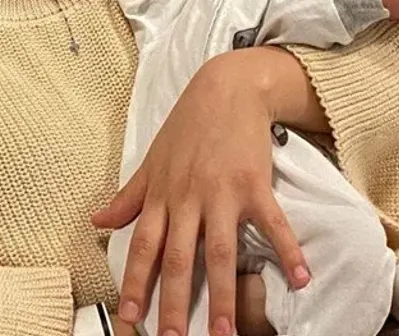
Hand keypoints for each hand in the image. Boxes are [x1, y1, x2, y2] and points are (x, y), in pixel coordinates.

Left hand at [91, 57, 310, 335]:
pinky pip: (272, 223)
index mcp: (161, 196)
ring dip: (224, 295)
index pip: (143, 246)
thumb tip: (97, 222)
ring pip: (220, 252)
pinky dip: (287, 250)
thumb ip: (127, 197)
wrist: (225, 88)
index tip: (131, 317)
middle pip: (180, 258)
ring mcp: (223, 193)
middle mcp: (188, 198)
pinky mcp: (255, 184)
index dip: (135, 282)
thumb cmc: (186, 127)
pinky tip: (301, 278)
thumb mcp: (151, 161)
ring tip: (227, 332)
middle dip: (176, 302)